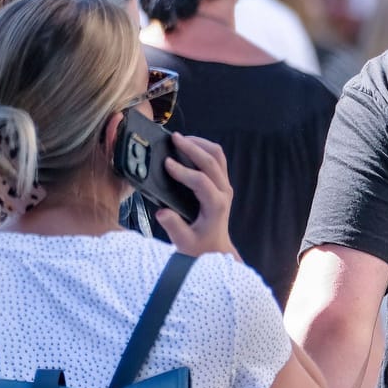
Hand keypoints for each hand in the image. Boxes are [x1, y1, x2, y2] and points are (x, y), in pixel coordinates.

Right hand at [155, 133, 235, 256]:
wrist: (215, 249)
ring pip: (218, 156)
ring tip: (180, 139)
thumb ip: (174, 226)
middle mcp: (223, 193)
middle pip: (212, 161)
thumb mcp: (183, 242)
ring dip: (200, 144)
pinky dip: (203, 149)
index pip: (200, 181)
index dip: (183, 171)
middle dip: (192, 147)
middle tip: (173, 138)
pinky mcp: (222, 183)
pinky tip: (188, 146)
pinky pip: (217, 159)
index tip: (166, 163)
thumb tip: (162, 212)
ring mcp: (225, 186)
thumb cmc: (199, 247)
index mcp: (215, 206)